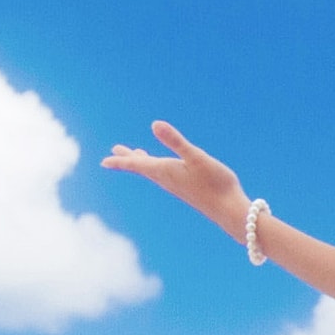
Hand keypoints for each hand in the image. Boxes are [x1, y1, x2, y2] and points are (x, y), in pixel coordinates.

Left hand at [101, 120, 253, 243]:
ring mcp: (178, 185)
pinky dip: (158, 167)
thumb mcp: (196, 157)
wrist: (231, 210)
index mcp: (166, 170)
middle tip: (111, 157)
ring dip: (142, 162)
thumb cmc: (216, 183)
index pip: (137, 164)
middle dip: (127, 160)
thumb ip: (176, 141)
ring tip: (136, 155)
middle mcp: (168, 179)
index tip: (103, 162)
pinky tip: (165, 166)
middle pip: (142, 168)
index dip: (120, 161)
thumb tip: (155, 124)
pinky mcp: (188, 188)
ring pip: (154, 171)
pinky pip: (166, 176)